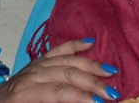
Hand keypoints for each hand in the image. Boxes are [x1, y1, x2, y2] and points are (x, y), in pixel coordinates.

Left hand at [0, 39, 119, 102]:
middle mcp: (31, 75)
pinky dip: (75, 45)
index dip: (80, 97)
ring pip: (66, 60)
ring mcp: (35, 64)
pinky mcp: (38, 60)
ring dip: (90, 66)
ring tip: (111, 72)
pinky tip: (91, 42)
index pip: (58, 92)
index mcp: (25, 92)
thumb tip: (80, 102)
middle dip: (91, 83)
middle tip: (113, 92)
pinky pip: (58, 49)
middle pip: (66, 74)